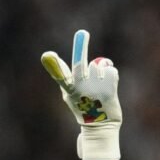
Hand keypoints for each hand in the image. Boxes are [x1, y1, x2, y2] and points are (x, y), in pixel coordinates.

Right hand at [41, 30, 121, 159]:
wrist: (101, 127)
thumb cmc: (84, 108)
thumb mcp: (70, 94)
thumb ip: (65, 76)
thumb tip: (50, 57)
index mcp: (69, 89)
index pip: (60, 75)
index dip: (53, 65)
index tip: (47, 55)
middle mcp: (80, 89)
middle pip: (79, 63)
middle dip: (80, 46)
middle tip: (81, 32)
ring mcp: (94, 89)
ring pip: (99, 65)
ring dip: (101, 70)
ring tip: (100, 85)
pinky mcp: (109, 90)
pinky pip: (111, 70)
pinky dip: (112, 76)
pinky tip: (109, 87)